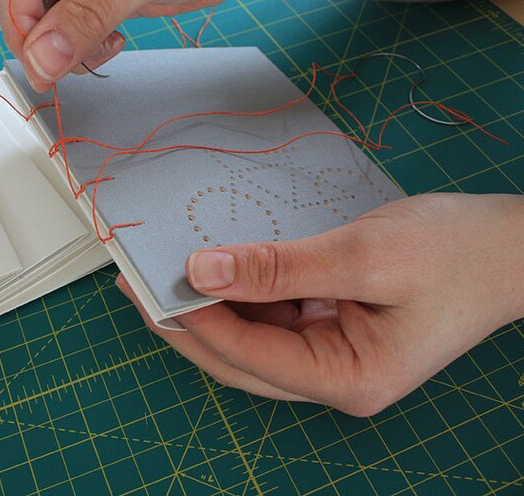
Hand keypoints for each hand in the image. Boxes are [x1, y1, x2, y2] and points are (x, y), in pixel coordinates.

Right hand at [0, 0, 521, 92]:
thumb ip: (87, 15)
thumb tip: (41, 60)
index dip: (21, 22)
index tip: (40, 67)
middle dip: (42, 36)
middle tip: (73, 61)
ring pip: (37, 12)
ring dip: (62, 44)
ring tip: (104, 47)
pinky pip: (62, 20)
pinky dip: (78, 42)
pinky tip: (108, 42)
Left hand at [117, 193, 523, 415]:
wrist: (509, 246)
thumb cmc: (454, 253)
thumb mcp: (361, 254)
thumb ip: (278, 266)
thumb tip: (203, 269)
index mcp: (348, 380)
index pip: (251, 356)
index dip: (197, 321)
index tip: (152, 285)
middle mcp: (334, 378)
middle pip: (240, 357)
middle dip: (188, 322)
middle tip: (139, 284)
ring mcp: (331, 356)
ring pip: (251, 337)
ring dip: (212, 305)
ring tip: (169, 270)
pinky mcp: (330, 329)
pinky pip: (272, 316)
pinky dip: (243, 292)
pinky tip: (219, 266)